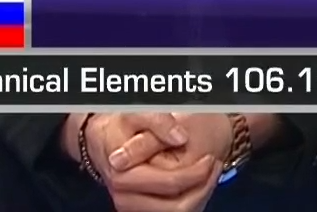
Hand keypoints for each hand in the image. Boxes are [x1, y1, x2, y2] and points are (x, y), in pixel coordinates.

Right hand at [83, 113, 219, 211]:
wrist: (102, 140)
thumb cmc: (120, 127)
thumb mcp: (136, 113)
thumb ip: (159, 121)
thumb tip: (179, 137)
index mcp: (123, 176)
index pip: (171, 183)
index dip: (197, 172)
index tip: (210, 157)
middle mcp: (125, 198)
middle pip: (177, 207)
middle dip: (203, 186)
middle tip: (213, 164)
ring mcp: (133, 207)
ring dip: (199, 195)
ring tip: (208, 172)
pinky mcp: (141, 210)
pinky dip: (191, 200)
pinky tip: (197, 181)